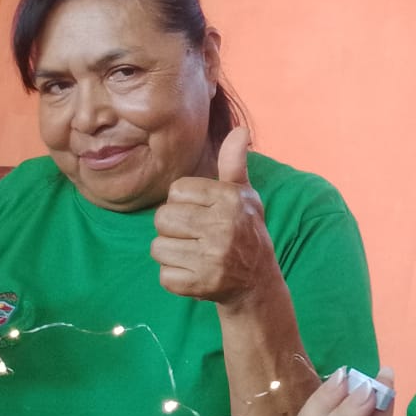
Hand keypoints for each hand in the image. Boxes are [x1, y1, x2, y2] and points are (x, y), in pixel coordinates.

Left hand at [152, 127, 281, 305]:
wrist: (258, 282)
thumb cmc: (245, 230)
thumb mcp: (243, 195)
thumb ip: (234, 163)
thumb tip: (240, 130)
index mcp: (230, 199)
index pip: (177, 190)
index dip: (184, 202)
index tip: (202, 213)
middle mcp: (223, 227)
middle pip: (162, 217)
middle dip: (172, 227)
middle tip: (194, 236)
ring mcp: (212, 258)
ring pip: (158, 247)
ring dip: (171, 253)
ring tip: (194, 254)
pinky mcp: (201, 285)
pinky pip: (164, 275)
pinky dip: (174, 277)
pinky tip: (194, 273)